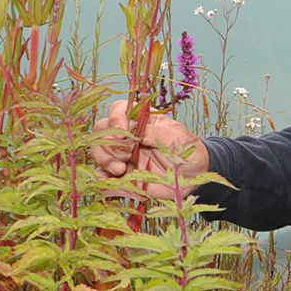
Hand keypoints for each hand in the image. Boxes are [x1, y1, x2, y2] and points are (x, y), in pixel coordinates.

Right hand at [93, 98, 208, 198]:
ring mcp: (122, 154)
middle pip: (102, 130)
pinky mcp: (121, 173)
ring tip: (120, 169)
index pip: (118, 110)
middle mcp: (127, 135)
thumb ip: (151, 132)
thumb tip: (130, 132)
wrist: (193, 177)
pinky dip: (102, 176)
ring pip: (98, 151)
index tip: (122, 132)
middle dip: (108, 142)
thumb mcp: (173, 137)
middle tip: (126, 155)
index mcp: (141, 120)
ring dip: (104, 159)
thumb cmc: (187, 151)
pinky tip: (111, 180)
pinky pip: (103, 173)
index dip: (115, 118)